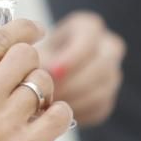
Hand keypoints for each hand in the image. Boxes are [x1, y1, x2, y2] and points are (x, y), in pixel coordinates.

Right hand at [0, 19, 73, 140]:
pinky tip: (45, 122)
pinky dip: (58, 115)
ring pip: (44, 83)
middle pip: (25, 55)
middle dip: (31, 64)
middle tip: (26, 79)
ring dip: (43, 93)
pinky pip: (60, 114)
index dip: (23, 28)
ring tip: (30, 108)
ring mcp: (1, 124)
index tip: (35, 29)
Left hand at [39, 10, 124, 126]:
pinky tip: (57, 113)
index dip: (72, 57)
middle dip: (73, 82)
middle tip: (49, 92)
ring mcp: (111, 73)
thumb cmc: (30, 53)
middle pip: (102, 66)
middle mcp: (107, 48)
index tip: (51, 70)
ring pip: (102, 89)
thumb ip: (34, 54)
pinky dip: (78, 111)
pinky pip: (99, 107)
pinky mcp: (108, 98)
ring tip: (50, 104)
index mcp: (88, 27)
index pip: (90, 39)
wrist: (39, 71)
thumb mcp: (29, 45)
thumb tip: (35, 71)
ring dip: (74, 99)